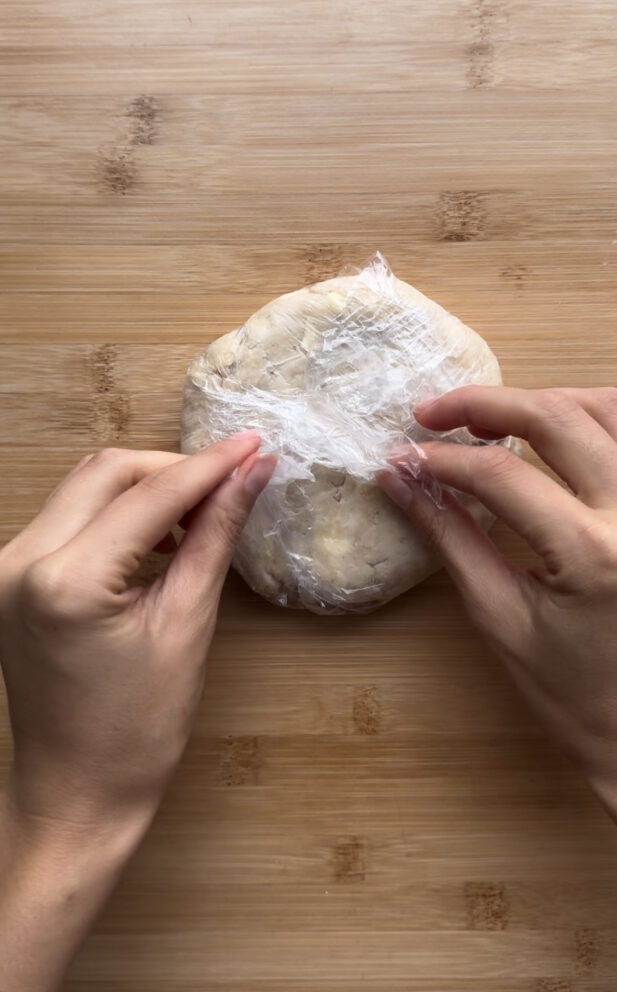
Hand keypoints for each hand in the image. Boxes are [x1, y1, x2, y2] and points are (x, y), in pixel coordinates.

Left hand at [0, 433, 274, 991]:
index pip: (149, 495)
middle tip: (234, 478)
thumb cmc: (137, 731)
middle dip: (175, 469)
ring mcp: (8, 568)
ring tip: (205, 511)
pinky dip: (118, 512)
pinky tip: (161, 534)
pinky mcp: (12, 577)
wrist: (76, 795)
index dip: (210, 466)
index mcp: (66, 580)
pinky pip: (70, 517)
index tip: (255, 446)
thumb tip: (251, 474)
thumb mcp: (187, 625)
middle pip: (108, 472)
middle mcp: (21, 562)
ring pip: (86, 487)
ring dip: (147, 487)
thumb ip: (215, 537)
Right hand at [378, 386, 616, 816]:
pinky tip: (563, 427)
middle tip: (434, 412)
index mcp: (591, 552)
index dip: (441, 458)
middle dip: (486, 404)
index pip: (502, 475)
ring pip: (610, 408)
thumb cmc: (578, 698)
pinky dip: (597, 415)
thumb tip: (402, 482)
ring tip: (496, 416)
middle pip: (558, 418)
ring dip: (548, 400)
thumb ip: (453, 541)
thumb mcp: (503, 621)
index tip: (402, 456)